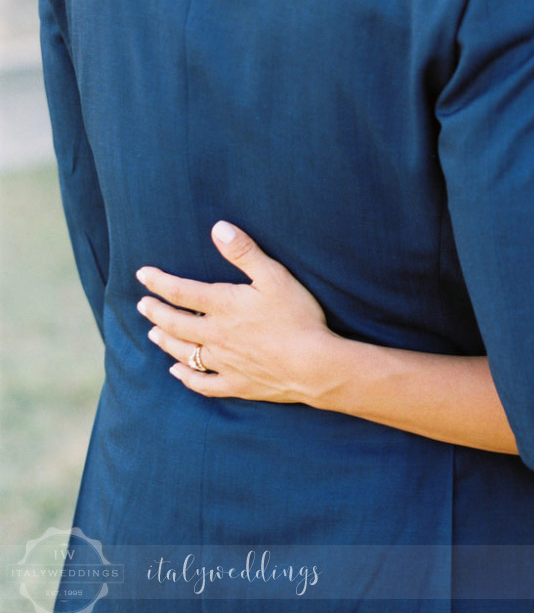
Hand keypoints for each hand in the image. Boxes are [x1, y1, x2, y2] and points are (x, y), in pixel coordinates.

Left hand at [136, 221, 343, 403]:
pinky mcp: (236, 385)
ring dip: (165, 341)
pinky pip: (202, 384)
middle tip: (142, 305)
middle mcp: (216, 335)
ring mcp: (223, 363)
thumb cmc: (297, 316)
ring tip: (153, 333)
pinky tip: (176, 372)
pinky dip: (185, 377)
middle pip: (176, 323)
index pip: (181, 292)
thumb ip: (244, 252)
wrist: (313, 365)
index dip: (159, 282)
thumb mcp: (274, 275)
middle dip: (156, 312)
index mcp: (224, 306)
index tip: (142, 274)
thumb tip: (218, 227)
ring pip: (184, 352)